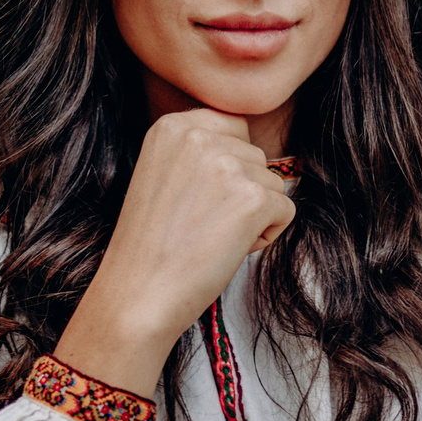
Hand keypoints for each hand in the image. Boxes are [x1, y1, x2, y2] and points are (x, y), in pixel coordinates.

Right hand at [52, 109, 294, 395]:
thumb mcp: (161, 174)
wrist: (136, 295)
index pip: (235, 128)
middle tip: (200, 223)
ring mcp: (228, 164)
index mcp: (173, 125)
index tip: (198, 199)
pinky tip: (228, 250)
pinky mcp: (253, 198)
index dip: (228, 169)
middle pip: (255, 156)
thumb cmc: (150, 246)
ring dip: (253, 214)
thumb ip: (199, 151)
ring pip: (273, 184)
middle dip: (241, 192)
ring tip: (210, 238)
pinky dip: (266, 235)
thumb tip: (251, 150)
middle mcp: (199, 135)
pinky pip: (285, 210)